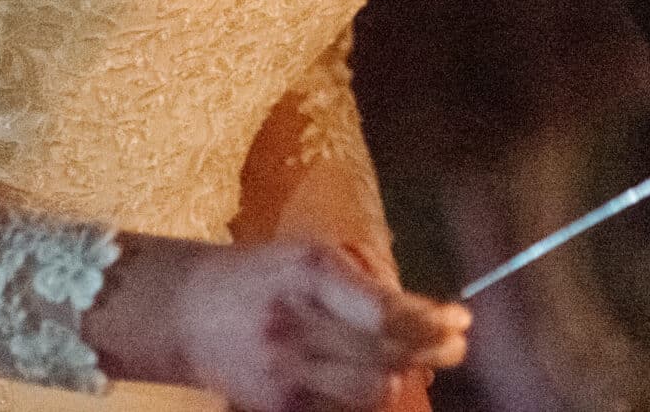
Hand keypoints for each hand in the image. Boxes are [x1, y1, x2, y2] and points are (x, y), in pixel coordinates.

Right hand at [98, 237, 466, 411]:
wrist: (189, 312)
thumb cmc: (267, 274)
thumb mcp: (315, 254)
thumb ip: (370, 279)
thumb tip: (428, 313)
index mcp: (308, 275)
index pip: (382, 311)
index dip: (429, 320)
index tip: (460, 318)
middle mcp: (295, 326)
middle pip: (384, 353)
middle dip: (430, 351)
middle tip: (455, 346)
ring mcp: (283, 373)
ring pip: (370, 390)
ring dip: (402, 377)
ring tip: (419, 362)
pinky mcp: (277, 408)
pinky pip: (342, 411)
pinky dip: (367, 397)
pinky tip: (379, 379)